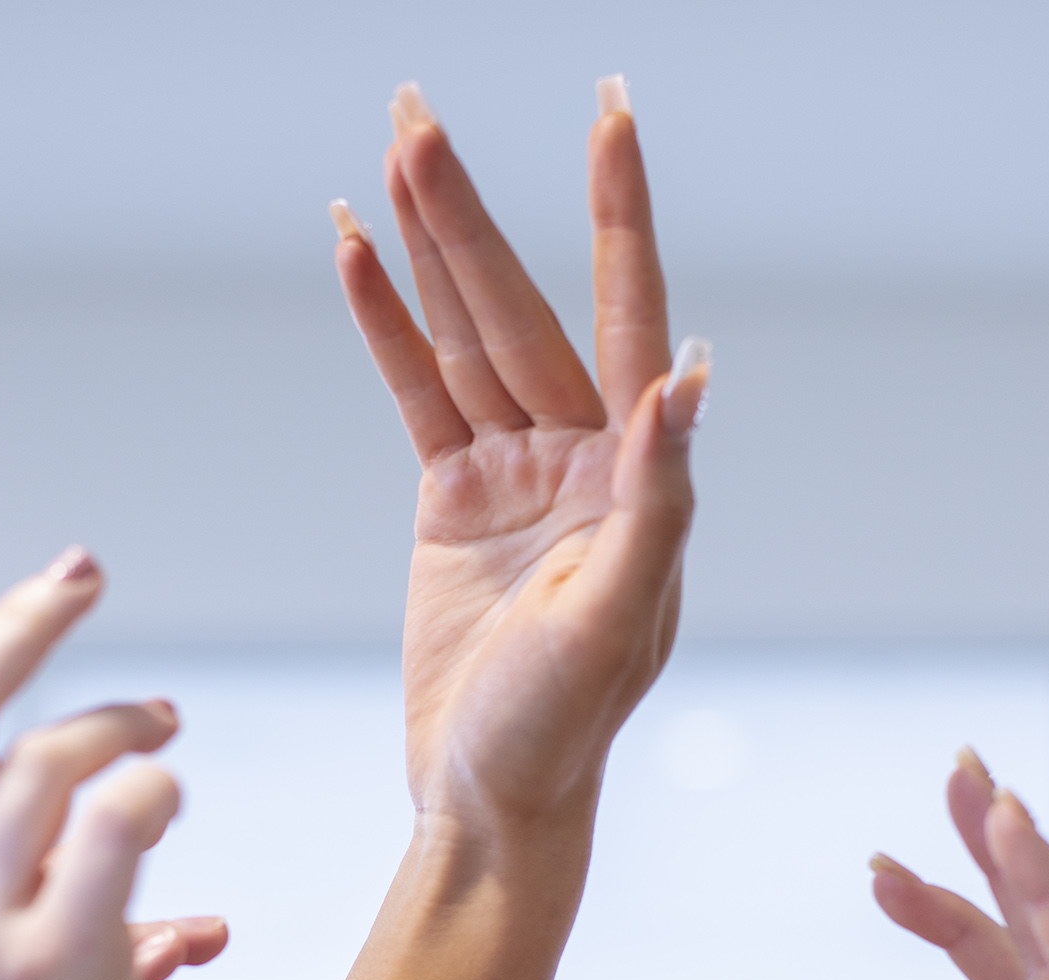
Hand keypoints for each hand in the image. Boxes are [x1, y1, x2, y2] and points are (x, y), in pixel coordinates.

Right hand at [334, 79, 708, 830]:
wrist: (489, 800)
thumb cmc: (560, 731)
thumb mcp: (611, 623)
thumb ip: (653, 500)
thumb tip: (687, 377)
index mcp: (636, 476)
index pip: (631, 317)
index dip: (620, 215)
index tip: (611, 117)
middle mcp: (583, 458)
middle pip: (522, 309)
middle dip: (469, 214)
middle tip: (415, 110)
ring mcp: (516, 473)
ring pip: (465, 337)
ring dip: (427, 248)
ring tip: (392, 148)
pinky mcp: (454, 499)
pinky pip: (418, 393)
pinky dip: (386, 327)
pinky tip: (360, 252)